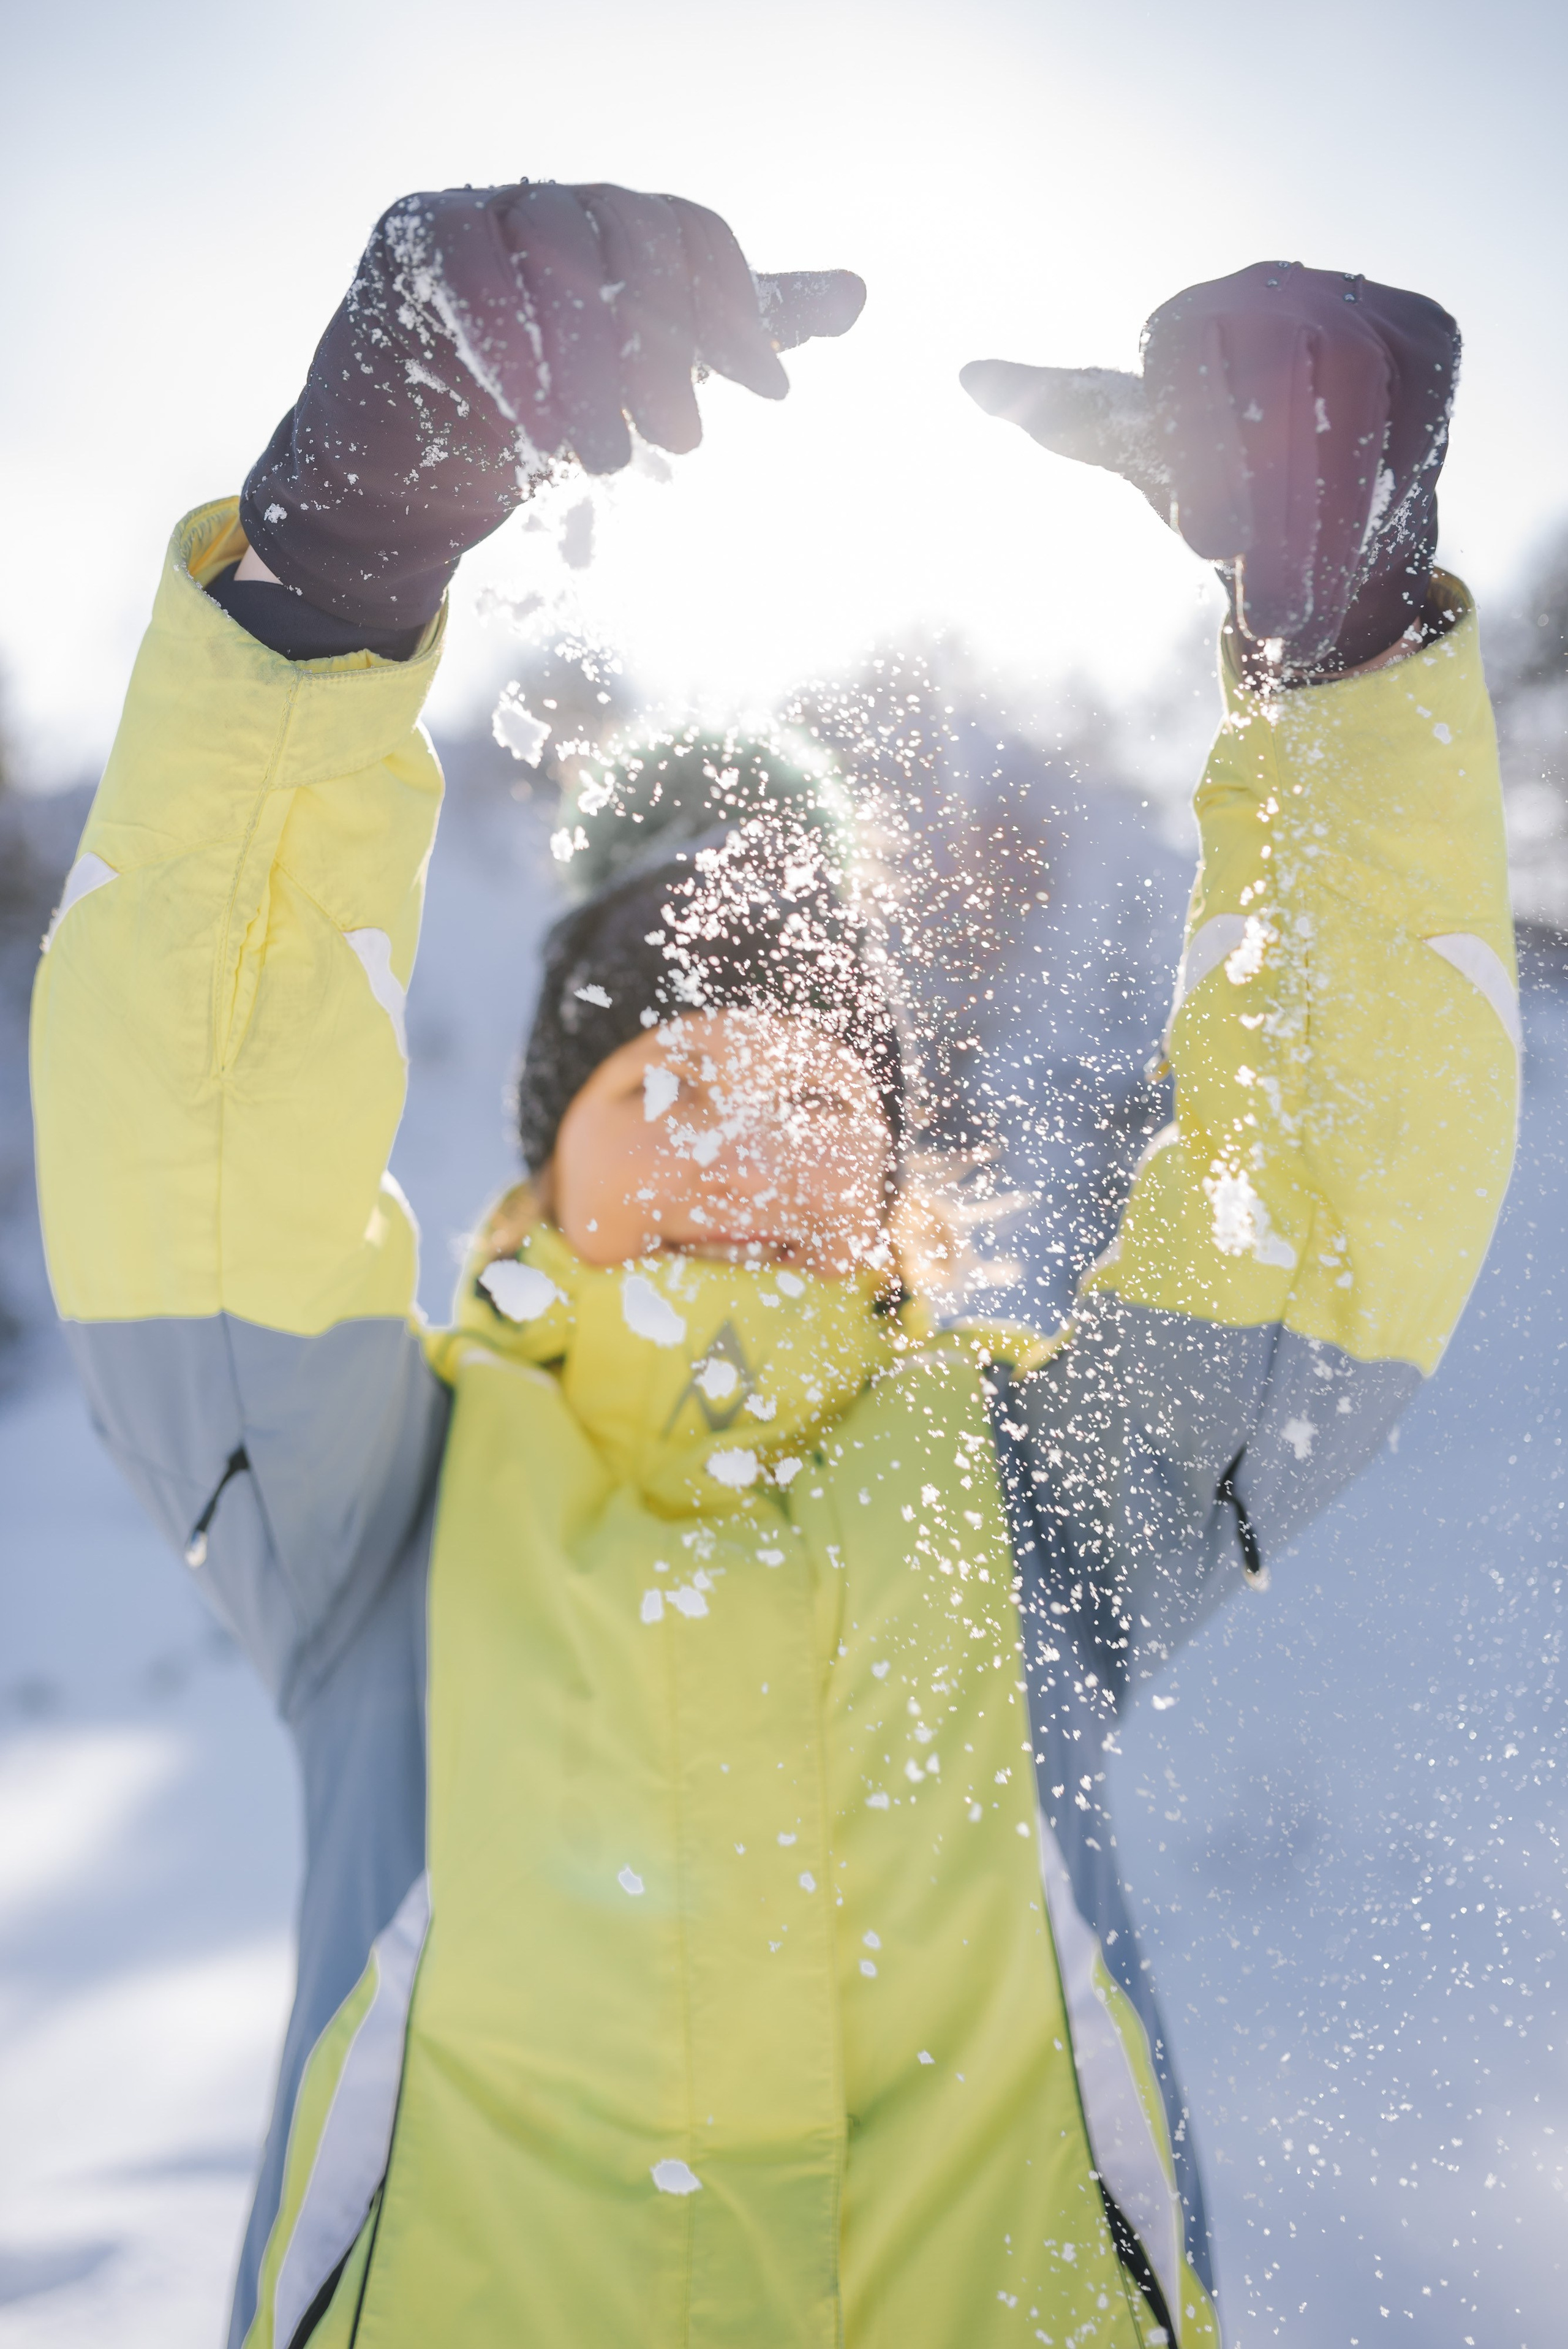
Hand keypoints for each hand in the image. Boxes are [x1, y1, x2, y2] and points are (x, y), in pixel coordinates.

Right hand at [241, 182, 865, 630]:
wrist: (414, 463)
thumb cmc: (541, 414)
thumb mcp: (650, 377)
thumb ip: (736, 331)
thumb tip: (858, 295)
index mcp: (617, 228)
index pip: (692, 236)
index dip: (735, 307)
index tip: (766, 392)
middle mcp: (557, 203)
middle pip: (630, 236)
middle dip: (664, 344)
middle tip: (682, 444)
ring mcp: (483, 209)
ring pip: (554, 244)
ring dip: (588, 354)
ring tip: (602, 456)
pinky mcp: (413, 235)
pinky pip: (465, 266)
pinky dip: (505, 340)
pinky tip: (533, 418)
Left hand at [961, 262, 1459, 675]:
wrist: (1309, 490)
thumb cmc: (1210, 476)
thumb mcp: (1135, 449)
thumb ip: (1065, 414)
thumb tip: (971, 377)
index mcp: (1187, 318)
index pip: (1186, 370)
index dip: (1204, 458)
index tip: (1208, 546)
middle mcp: (1272, 287)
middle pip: (1278, 388)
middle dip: (1277, 514)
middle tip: (1265, 614)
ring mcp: (1355, 301)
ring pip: (1351, 407)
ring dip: (1331, 522)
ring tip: (1303, 613)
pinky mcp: (1428, 335)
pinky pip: (1418, 411)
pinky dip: (1392, 485)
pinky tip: (1364, 551)